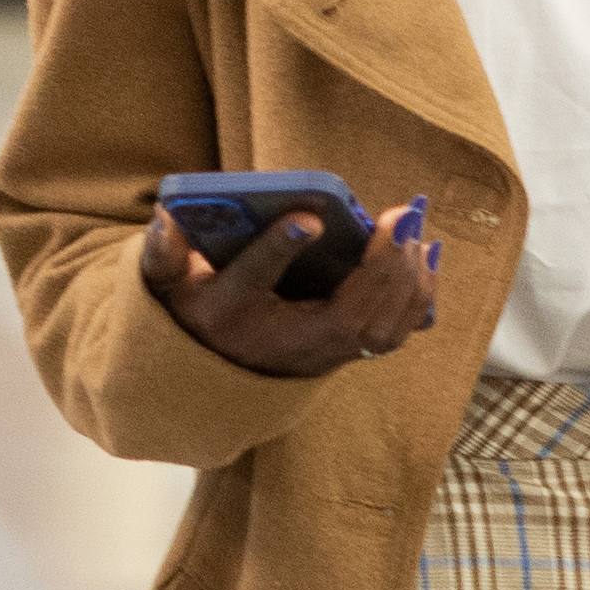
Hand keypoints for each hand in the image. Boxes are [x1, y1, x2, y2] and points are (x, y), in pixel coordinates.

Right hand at [140, 188, 441, 377]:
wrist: (218, 372)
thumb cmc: (200, 313)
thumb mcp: (168, 286)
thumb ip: (163, 254)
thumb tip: (167, 218)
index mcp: (234, 316)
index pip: (254, 281)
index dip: (278, 249)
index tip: (308, 218)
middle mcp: (285, 345)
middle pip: (345, 316)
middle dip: (379, 267)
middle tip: (403, 216)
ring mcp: (323, 356)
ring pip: (379, 331)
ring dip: (405, 281)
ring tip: (417, 231)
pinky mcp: (347, 352)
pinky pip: (393, 333)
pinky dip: (417, 297)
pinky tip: (427, 256)